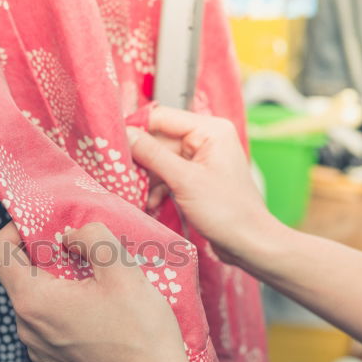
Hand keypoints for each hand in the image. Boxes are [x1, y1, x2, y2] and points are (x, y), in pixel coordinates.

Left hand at [0, 221, 198, 361]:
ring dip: (56, 283)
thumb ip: (91, 236)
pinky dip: (63, 308)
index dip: (15, 229)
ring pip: (34, 300)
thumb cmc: (140, 329)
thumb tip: (72, 235)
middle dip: (43, 256)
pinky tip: (97, 310)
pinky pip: (47, 324)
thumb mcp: (121, 268)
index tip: (46, 226)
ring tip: (94, 281)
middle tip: (81, 250)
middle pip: (17, 275)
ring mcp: (37, 349)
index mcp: (32, 300)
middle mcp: (25, 327)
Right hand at [128, 106, 282, 266]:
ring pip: (160, 159)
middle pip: (159, 139)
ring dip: (147, 178)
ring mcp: (201, 159)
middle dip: (140, 160)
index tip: (112, 144)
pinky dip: (157, 188)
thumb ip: (152, 155)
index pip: (161, 117)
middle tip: (120, 175)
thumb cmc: (227, 211)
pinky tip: (152, 203)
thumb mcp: (184, 180)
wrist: (249, 243)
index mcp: (210, 129)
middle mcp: (206, 138)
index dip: (136, 129)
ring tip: (138, 195)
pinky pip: (167, 174)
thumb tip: (125, 134)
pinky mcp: (196, 177)